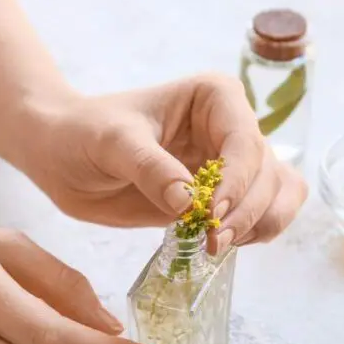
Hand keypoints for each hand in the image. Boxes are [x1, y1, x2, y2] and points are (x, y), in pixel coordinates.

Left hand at [27, 73, 308, 251]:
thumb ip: (149, 168)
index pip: (245, 142)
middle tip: (211, 241)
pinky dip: (256, 233)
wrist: (64, 155)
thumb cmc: (84, 133)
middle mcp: (232, 128)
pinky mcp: (223, 197)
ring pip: (279, 194)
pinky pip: (264, 214)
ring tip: (217, 245)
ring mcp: (232, 165)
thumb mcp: (112, 143)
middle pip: (268, 173)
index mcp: (215, 98)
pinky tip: (220, 245)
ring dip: (260, 224)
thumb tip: (187, 202)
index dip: (236, 182)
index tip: (209, 213)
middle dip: (247, 211)